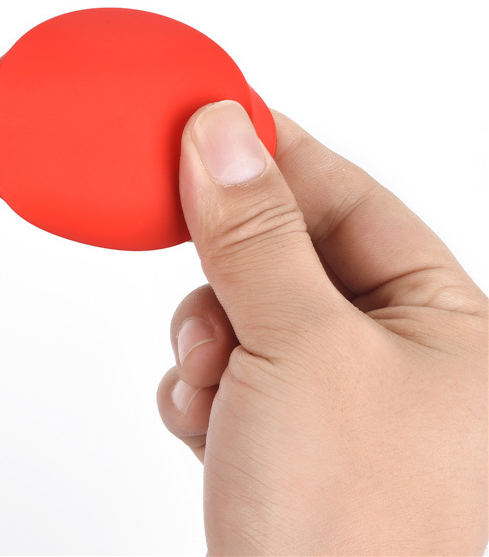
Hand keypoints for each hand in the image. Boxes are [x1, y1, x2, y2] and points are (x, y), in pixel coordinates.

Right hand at [157, 102, 487, 555]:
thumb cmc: (358, 530)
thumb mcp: (301, 347)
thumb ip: (257, 232)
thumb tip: (222, 132)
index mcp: (444, 321)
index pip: (347, 194)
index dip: (273, 150)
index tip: (206, 113)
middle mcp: (398, 357)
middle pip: (288, 252)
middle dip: (228, 263)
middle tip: (184, 251)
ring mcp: (339, 401)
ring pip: (247, 313)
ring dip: (209, 335)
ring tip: (214, 383)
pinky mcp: (287, 441)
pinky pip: (230, 372)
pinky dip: (204, 386)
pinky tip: (208, 426)